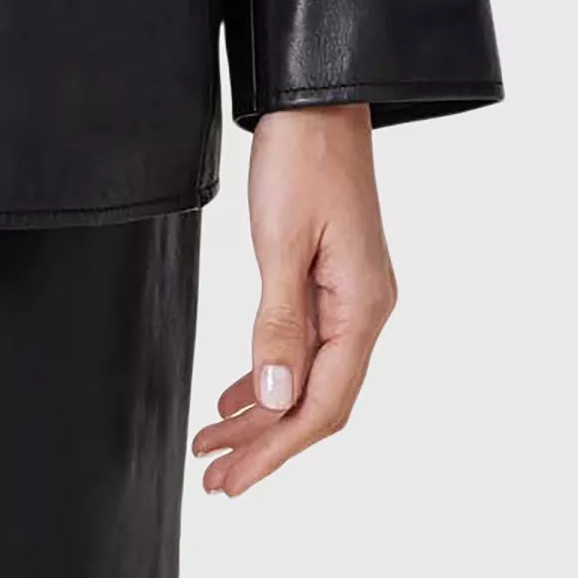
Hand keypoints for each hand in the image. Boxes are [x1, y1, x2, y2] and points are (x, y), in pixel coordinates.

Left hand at [192, 100, 395, 495]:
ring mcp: (350, 295)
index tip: (232, 480)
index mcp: (361, 308)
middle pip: (315, 401)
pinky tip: (238, 396)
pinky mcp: (330, 278)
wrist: (317, 97)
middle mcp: (364, 310)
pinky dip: (268, 373)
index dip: (276, 449)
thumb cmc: (302, 156)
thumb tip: (276, 399)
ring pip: (306, 376)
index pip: (321, 404)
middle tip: (213, 478)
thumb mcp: (280, 239)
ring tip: (214, 445)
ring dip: (262, 414)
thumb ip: (278, 322)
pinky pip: (302, 345)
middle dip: (265, 444)